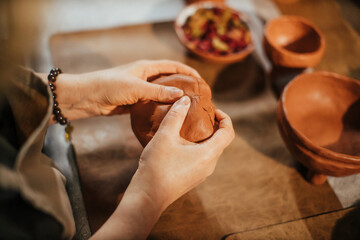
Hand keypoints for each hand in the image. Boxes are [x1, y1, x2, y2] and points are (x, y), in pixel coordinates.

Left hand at [38, 60, 199, 120]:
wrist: (86, 98)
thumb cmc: (109, 87)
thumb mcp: (136, 88)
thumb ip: (158, 91)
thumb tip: (180, 95)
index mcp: (146, 67)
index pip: (173, 66)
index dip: (188, 71)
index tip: (201, 81)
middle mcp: (145, 77)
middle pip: (169, 79)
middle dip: (182, 86)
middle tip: (197, 97)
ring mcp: (140, 90)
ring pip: (161, 93)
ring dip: (172, 99)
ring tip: (186, 108)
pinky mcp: (134, 102)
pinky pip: (152, 104)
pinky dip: (161, 109)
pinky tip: (169, 117)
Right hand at [91, 96, 233, 239]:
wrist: (147, 197)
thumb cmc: (157, 166)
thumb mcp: (165, 136)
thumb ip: (176, 115)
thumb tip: (185, 99)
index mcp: (209, 154)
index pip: (229, 133)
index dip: (225, 118)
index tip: (212, 110)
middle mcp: (210, 165)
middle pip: (220, 141)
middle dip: (213, 125)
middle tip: (198, 114)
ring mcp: (202, 173)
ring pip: (210, 150)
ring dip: (204, 136)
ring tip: (188, 126)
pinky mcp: (193, 178)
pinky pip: (202, 158)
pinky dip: (197, 146)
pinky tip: (180, 142)